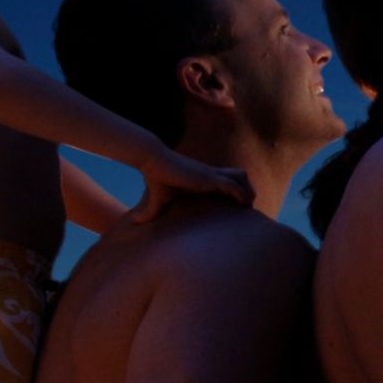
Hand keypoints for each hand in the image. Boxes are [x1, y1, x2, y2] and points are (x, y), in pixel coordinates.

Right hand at [134, 150, 254, 221]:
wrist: (152, 160)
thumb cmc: (156, 177)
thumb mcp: (157, 198)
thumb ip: (151, 211)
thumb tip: (134, 222)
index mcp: (203, 178)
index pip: (227, 181)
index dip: (236, 192)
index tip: (239, 207)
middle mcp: (211, 174)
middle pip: (240, 175)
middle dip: (247, 190)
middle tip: (247, 207)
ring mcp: (211, 175)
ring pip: (241, 177)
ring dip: (248, 191)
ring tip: (249, 206)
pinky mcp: (209, 178)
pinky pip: (233, 185)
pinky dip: (241, 194)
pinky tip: (245, 205)